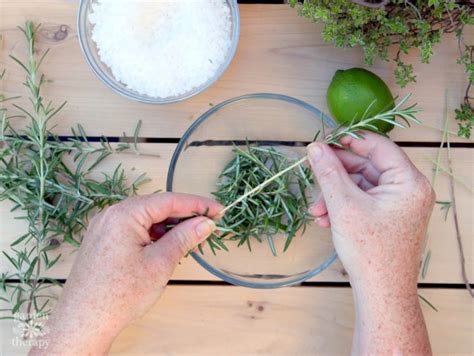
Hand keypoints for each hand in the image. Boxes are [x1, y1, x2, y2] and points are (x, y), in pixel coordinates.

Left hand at [31, 193, 221, 354]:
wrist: (83, 322)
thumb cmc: (120, 294)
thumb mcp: (160, 263)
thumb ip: (184, 238)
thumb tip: (206, 223)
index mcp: (124, 214)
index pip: (169, 201)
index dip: (197, 205)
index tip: (219, 210)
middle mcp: (111, 214)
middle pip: (156, 207)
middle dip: (183, 217)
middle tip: (207, 227)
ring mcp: (104, 227)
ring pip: (145, 219)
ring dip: (168, 227)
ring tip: (188, 242)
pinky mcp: (102, 241)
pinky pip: (133, 229)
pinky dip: (152, 235)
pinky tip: (165, 248)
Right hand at [307, 131, 433, 354]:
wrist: (381, 292)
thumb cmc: (370, 250)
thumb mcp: (344, 205)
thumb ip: (328, 172)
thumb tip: (315, 147)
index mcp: (409, 182)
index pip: (378, 147)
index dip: (349, 141)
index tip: (323, 142)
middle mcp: (408, 190)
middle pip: (367, 167)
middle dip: (336, 176)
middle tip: (312, 174)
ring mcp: (399, 205)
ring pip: (361, 186)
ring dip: (335, 194)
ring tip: (317, 210)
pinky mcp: (389, 218)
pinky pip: (363, 201)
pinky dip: (343, 206)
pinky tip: (326, 219)